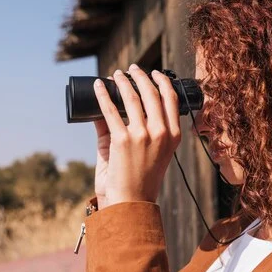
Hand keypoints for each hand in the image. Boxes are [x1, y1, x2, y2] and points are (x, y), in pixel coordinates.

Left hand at [92, 64, 181, 208]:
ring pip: (131, 97)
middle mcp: (161, 133)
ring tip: (115, 75)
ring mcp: (142, 135)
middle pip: (151, 93)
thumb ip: (137, 129)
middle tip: (130, 70)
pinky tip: (98, 86)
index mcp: (173, 135)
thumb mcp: (150, 152)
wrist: (130, 202)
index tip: (153, 72)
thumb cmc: (138, 179)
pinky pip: (110, 110)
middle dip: (140, 76)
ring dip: (122, 81)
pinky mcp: (122, 140)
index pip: (171, 98)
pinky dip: (102, 95)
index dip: (161, 81)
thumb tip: (113, 107)